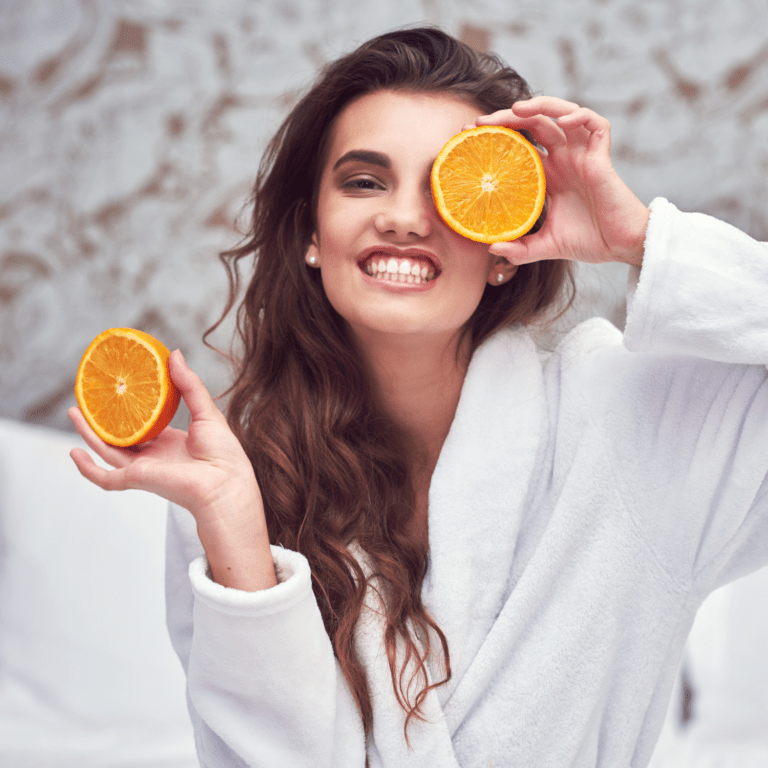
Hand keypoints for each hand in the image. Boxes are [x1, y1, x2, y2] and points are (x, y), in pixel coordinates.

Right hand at [69, 350, 276, 590]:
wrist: (225, 482)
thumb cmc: (224, 453)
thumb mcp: (207, 412)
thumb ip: (189, 385)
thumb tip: (174, 353)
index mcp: (170, 442)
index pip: (144, 424)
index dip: (130, 408)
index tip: (119, 389)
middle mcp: (154, 456)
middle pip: (120, 436)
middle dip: (101, 418)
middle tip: (88, 397)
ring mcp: (144, 468)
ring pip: (107, 451)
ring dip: (88, 433)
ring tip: (74, 411)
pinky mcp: (137, 479)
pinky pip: (105, 478)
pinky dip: (87, 469)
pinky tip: (75, 452)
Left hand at [476, 96, 649, 266]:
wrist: (621, 247)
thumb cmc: (590, 241)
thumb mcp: (546, 246)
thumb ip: (520, 249)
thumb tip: (491, 248)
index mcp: (549, 175)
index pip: (519, 146)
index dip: (497, 138)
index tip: (471, 138)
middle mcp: (564, 159)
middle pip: (533, 124)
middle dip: (507, 118)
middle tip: (481, 121)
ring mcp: (583, 154)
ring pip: (561, 114)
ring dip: (539, 106)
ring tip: (515, 110)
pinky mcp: (602, 156)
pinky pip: (595, 123)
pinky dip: (579, 116)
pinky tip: (561, 122)